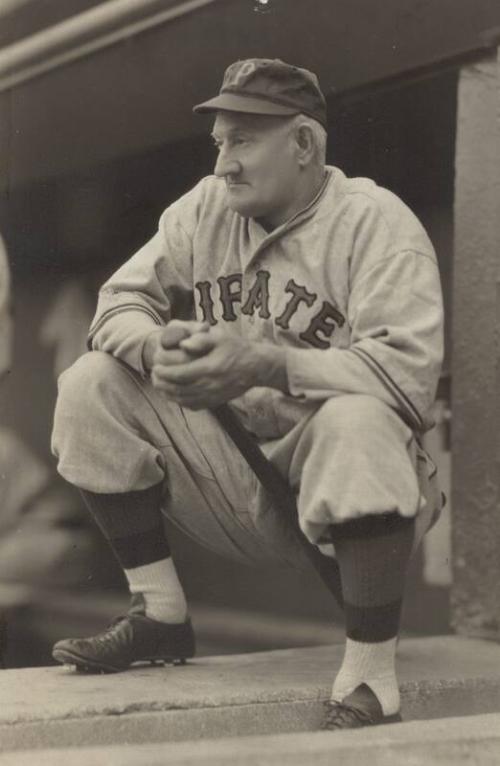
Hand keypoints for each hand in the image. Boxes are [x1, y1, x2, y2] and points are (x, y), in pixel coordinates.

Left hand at [148, 325, 286, 408]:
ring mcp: (212, 396)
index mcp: (209, 368)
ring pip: (183, 399)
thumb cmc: (237, 348)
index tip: (155, 366)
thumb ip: (201, 338)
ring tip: (159, 384)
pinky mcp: (215, 401)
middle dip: (162, 383)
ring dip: (168, 393)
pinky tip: (174, 394)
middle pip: (178, 389)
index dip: (163, 372)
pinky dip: (179, 401)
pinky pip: (193, 405)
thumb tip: (183, 344)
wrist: (256, 367)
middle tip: (154, 375)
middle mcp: (210, 385)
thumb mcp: (220, 337)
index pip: (179, 374)